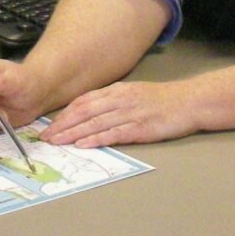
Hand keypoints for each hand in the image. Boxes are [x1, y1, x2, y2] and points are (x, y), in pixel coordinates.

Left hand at [40, 80, 196, 147]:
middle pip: (84, 112)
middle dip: (62, 125)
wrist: (188, 102)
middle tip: (45, 137)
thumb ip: (111, 101)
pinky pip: (113, 133)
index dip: (64, 114)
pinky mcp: (140, 127)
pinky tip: (82, 144)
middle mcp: (119, 100)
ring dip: (72, 133)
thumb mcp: (132, 93)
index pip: (83, 101)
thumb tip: (88, 111)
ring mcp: (129, 113)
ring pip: (94, 123)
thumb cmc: (161, 100)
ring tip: (57, 142)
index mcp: (116, 91)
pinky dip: (96, 138)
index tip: (49, 125)